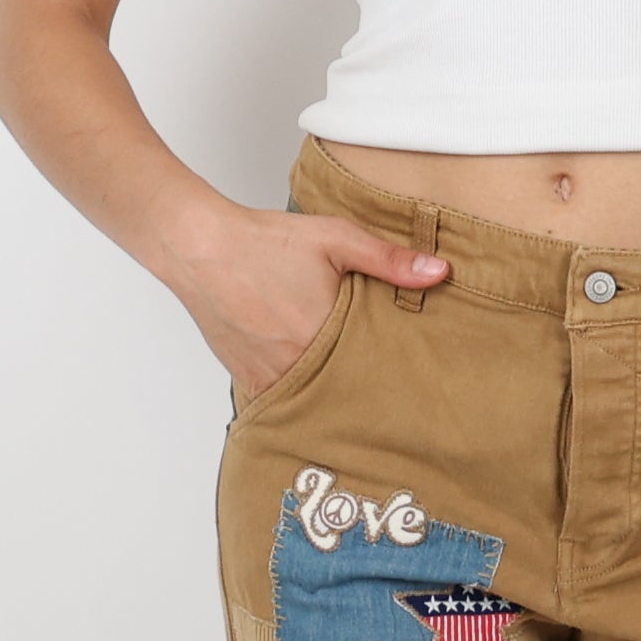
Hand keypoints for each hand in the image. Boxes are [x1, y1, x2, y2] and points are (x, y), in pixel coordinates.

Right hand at [173, 207, 444, 396]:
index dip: (392, 377)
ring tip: (352, 387)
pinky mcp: (247, 380)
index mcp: (324, 339)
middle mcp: (295, 367)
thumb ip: (389, 260)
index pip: (373, 375)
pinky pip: (283, 400)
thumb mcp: (336, 239)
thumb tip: (440, 272)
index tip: (411, 383)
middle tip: (391, 395)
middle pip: (344, 394)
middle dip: (364, 391)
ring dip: (331, 394)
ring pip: (313, 401)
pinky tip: (314, 383)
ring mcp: (268, 378)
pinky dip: (300, 394)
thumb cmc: (265, 242)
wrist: (200, 248)